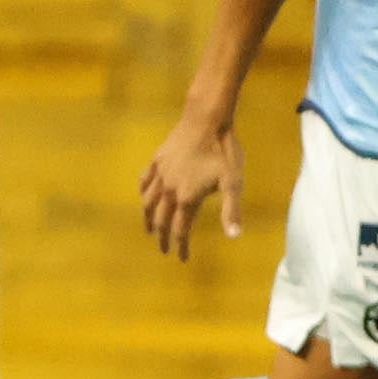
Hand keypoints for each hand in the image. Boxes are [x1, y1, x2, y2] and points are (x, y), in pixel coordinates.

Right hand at [139, 114, 242, 261]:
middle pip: (161, 220)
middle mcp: (168, 190)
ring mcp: (160, 174)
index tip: (182, 258)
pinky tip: (144, 195)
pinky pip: (145, 180)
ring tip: (149, 229)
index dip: (181, 246)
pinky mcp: (157, 160)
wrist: (206, 120)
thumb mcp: (233, 182)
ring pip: (148, 202)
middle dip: (163, 237)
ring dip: (148, 219)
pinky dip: (143, 192)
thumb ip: (231, 210)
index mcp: (186, 198)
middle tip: (164, 250)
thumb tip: (234, 236)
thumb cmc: (224, 151)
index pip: (180, 229)